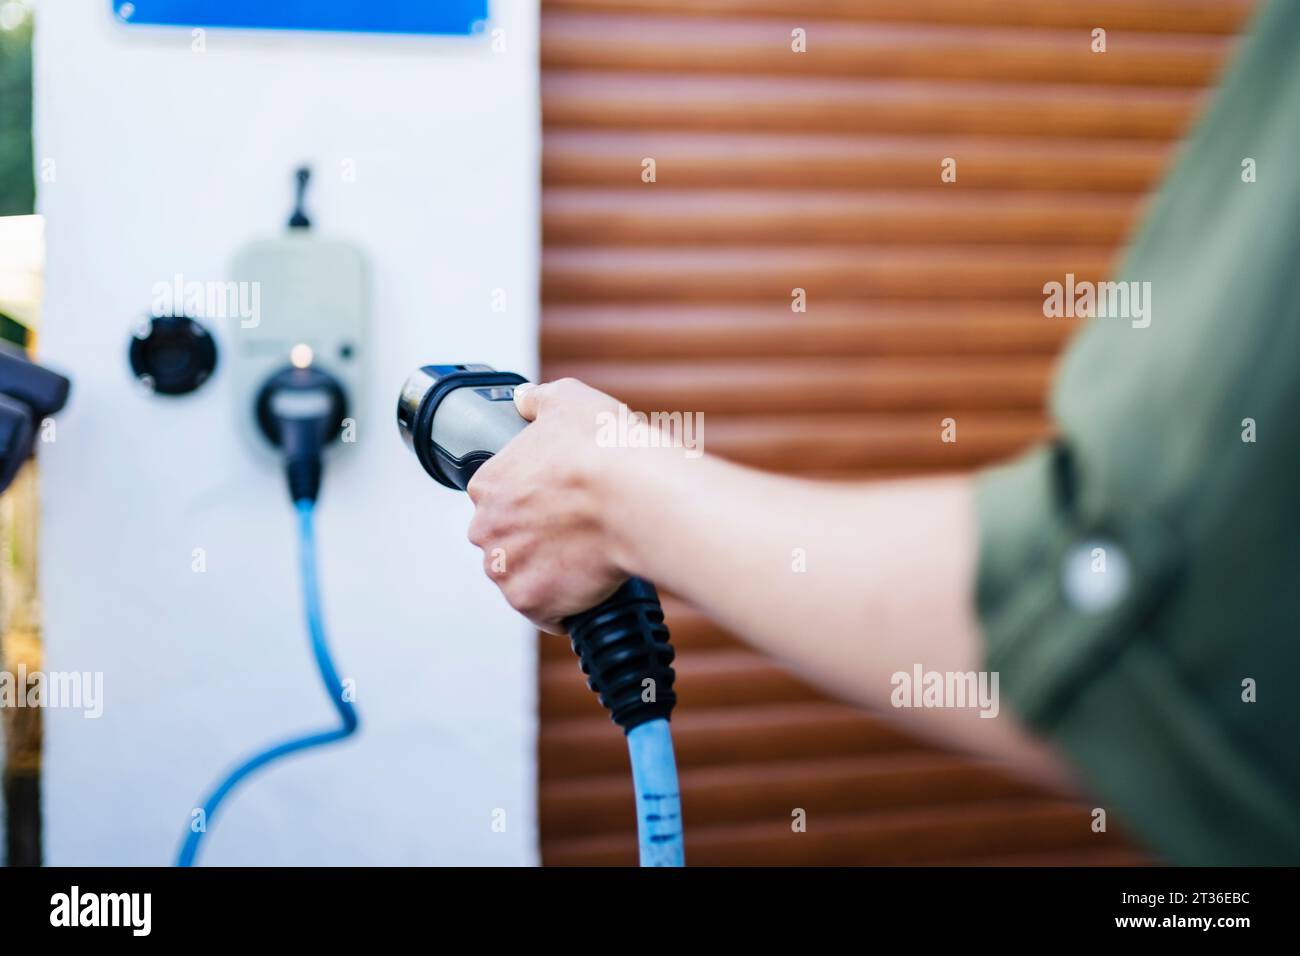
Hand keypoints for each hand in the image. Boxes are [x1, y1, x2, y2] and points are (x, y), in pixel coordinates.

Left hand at [465, 378, 630, 633]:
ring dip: (547, 574)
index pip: (496, 500)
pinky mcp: (531, 602)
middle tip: (576, 532)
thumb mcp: (569, 399)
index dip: (531, 502)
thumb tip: (524, 400)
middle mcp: (486, 529)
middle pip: (505, 542)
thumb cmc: (606, 448)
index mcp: (488, 484)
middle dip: (534, 541)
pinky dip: (565, 606)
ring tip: (587, 560)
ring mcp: (506, 570)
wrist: (635, 497)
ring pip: (522, 578)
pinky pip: (544, 612)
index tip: (557, 503)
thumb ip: (538, 400)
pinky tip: (589, 586)